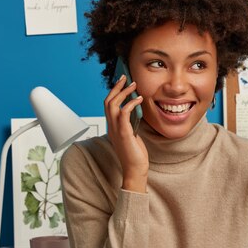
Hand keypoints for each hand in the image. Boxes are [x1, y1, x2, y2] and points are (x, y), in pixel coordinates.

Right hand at [104, 76, 148, 191]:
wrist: (135, 170)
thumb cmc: (135, 155)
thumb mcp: (132, 136)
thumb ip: (130, 125)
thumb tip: (135, 113)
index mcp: (112, 127)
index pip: (108, 105)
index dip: (114, 92)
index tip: (122, 82)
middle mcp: (111, 127)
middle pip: (108, 101)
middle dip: (117, 87)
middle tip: (126, 77)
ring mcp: (116, 130)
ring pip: (113, 105)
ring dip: (124, 92)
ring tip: (134, 85)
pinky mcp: (124, 134)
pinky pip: (124, 113)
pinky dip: (131, 103)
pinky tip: (140, 99)